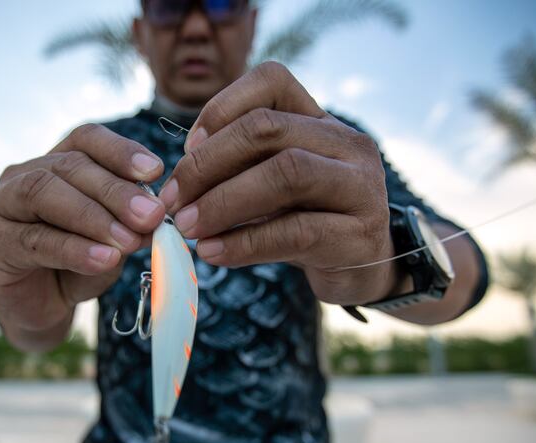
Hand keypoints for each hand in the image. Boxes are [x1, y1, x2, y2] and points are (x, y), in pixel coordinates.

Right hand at [0, 124, 165, 343]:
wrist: (44, 310)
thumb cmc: (79, 267)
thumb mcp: (112, 242)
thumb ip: (129, 225)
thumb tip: (155, 216)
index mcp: (55, 163)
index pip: (86, 140)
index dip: (120, 151)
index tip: (155, 171)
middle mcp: (23, 176)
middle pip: (69, 166)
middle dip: (115, 191)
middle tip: (151, 215)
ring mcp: (1, 207)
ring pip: (44, 194)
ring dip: (93, 217)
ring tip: (128, 241)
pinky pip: (34, 240)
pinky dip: (74, 249)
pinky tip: (104, 260)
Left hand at [161, 61, 396, 304]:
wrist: (362, 269)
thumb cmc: (308, 221)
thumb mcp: (274, 186)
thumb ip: (238, 171)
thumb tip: (178, 181)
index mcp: (322, 122)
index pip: (272, 81)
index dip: (220, 107)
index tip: (186, 148)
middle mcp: (348, 145)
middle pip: (268, 128)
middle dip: (207, 163)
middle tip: (172, 199)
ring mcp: (361, 188)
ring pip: (286, 173)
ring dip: (224, 201)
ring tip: (187, 227)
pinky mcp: (360, 236)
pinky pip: (296, 232)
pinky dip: (245, 243)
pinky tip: (213, 253)